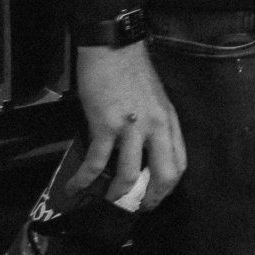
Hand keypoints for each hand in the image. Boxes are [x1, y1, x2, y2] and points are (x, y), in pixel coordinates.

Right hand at [72, 42, 186, 208]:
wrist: (113, 46)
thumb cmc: (132, 70)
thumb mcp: (155, 98)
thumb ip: (154, 124)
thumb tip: (143, 153)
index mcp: (169, 119)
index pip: (180, 161)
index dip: (168, 186)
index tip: (155, 196)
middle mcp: (155, 125)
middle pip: (165, 174)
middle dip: (150, 198)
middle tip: (136, 207)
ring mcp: (131, 126)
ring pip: (128, 175)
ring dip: (116, 194)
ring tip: (105, 200)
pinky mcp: (105, 125)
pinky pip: (95, 162)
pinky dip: (83, 179)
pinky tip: (75, 187)